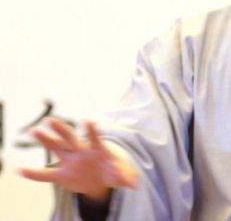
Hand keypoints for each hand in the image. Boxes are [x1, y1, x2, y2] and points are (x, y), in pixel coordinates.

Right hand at [19, 118, 136, 201]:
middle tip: (50, 119)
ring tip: (34, 131)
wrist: (102, 180)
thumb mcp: (122, 176)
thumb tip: (135, 184)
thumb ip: (126, 178)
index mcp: (97, 150)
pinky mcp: (63, 175)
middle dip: (62, 129)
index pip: (95, 138)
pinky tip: (21, 171)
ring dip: (45, 141)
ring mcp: (71, 161)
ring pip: (56, 148)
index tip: (89, 121)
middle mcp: (82, 152)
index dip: (93, 130)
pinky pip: (46, 175)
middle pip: (71, 138)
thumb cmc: (113, 172)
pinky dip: (34, 174)